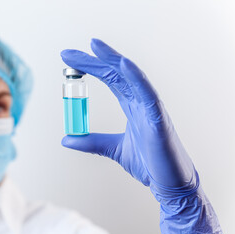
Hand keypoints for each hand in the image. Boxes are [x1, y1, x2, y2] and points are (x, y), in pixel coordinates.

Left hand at [61, 39, 223, 233]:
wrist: (167, 185)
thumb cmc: (149, 165)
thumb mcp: (113, 149)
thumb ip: (92, 142)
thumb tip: (67, 138)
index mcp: (132, 106)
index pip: (110, 79)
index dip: (91, 67)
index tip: (70, 60)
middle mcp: (141, 102)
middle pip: (116, 73)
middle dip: (93, 60)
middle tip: (69, 53)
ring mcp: (151, 109)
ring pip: (132, 78)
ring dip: (113, 60)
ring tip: (94, 47)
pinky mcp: (159, 120)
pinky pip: (148, 95)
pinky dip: (137, 78)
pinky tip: (123, 64)